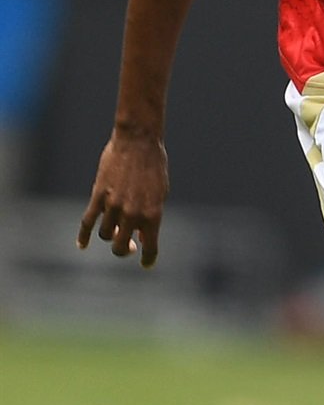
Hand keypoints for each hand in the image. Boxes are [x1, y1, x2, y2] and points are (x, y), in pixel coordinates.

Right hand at [77, 131, 168, 267]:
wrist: (138, 141)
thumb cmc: (154, 166)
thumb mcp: (160, 193)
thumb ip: (150, 216)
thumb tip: (140, 236)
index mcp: (152, 215)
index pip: (150, 247)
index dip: (148, 259)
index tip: (146, 263)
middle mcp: (133, 214)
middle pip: (120, 246)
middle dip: (123, 249)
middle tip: (128, 244)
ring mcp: (114, 206)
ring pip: (104, 234)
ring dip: (108, 235)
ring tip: (114, 229)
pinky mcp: (98, 196)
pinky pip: (87, 222)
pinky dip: (83, 236)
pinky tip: (82, 245)